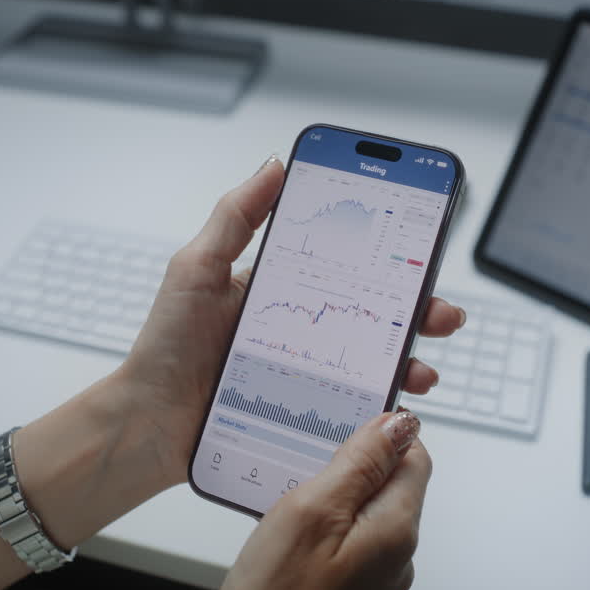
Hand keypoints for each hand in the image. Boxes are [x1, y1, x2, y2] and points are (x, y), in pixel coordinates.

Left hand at [117, 155, 465, 485]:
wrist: (149, 424)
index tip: (417, 240)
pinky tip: (394, 399)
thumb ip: (236, 217)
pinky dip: (381, 399)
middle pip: (370, 308)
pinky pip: (351, 400)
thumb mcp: (198, 268)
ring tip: (423, 363)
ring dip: (407, 355)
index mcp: (278, 285)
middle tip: (440, 309)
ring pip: (370, 356)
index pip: (342, 260)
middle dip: (414, 306)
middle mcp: (298, 324)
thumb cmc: (166, 346)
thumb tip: (275, 165)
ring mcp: (304, 368)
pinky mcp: (304, 408)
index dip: (383, 250)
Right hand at [210, 410, 430, 589]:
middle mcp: (397, 554)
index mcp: (396, 527)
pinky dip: (321, 527)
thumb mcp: (310, 512)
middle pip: (389, 482)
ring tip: (285, 500)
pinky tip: (287, 536)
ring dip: (330, 495)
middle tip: (298, 462)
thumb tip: (397, 422)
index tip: (337, 421)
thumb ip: (358, 463)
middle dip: (349, 461)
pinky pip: (347, 541)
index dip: (380, 430)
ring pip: (364, 511)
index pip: (414, 454)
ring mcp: (376, 578)